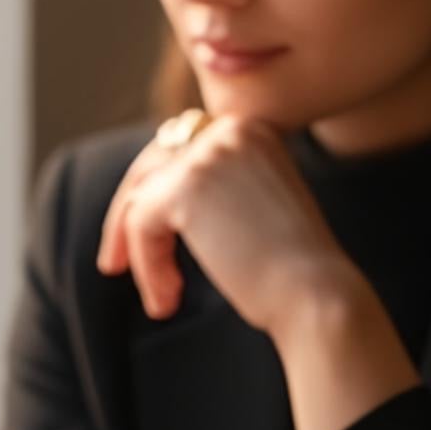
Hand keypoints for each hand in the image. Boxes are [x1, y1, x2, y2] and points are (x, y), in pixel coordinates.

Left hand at [96, 114, 353, 335]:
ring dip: (142, 252)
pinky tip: (167, 301)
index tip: (141, 239)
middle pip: (151, 165)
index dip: (154, 194)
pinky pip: (140, 225)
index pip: (180, 149)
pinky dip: (147, 266)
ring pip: (142, 200)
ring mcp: (207, 154)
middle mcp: (229, 129)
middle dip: (128, 215)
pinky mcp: (185, 186)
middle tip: (115, 264)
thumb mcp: (253, 206)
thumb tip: (148, 196)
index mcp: (252, 129)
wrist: (316, 293)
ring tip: (163, 299)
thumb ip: (212, 188)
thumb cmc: (293, 268)